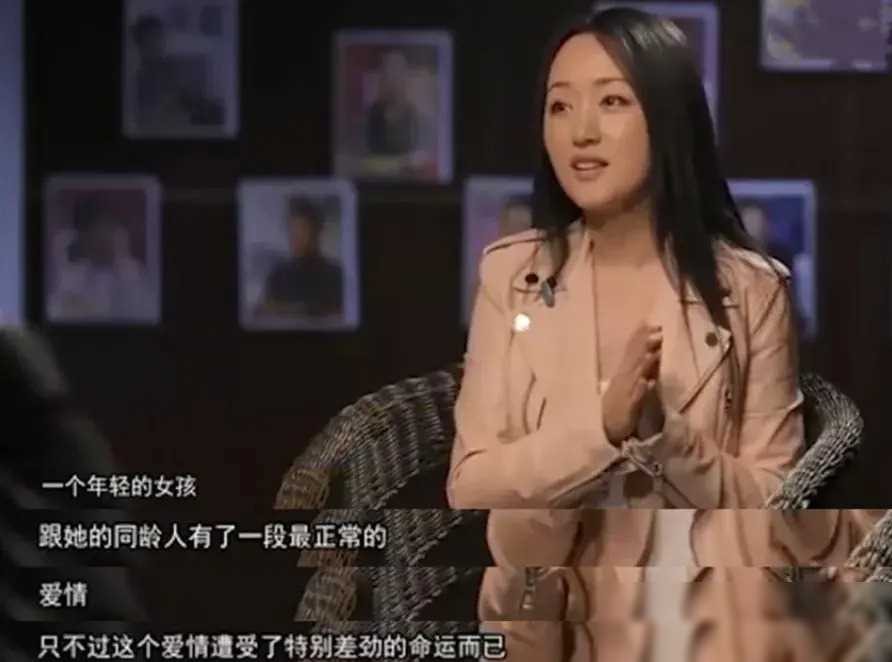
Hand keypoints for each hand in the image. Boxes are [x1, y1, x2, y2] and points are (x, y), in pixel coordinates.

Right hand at [602, 323, 661, 445]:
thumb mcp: (628, 384)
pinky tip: (647, 382)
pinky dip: (640, 390)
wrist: (605, 430)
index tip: (653, 323)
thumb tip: (653, 353)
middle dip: (645, 345)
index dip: (641, 336)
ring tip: (653, 351)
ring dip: (643, 364)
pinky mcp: (628, 409)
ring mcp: (625, 393)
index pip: (632, 350)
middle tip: (658, 331)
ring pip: (635, 376)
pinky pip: (635, 399)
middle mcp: (623, 379)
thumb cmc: (618, 406)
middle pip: (634, 359)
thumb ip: (641, 369)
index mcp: (623, 372)